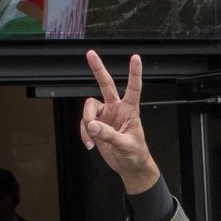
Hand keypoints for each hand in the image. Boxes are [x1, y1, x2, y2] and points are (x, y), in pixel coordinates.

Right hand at [81, 51, 159, 191]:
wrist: (129, 166)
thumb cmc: (135, 154)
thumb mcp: (125, 145)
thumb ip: (108, 135)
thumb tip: (92, 126)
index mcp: (130, 110)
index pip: (133, 88)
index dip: (134, 73)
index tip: (135, 57)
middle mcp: (116, 108)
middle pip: (106, 84)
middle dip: (97, 69)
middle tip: (90, 54)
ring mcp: (105, 116)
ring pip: (89, 108)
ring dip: (86, 122)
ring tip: (92, 138)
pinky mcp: (97, 125)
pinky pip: (85, 124)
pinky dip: (84, 133)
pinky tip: (90, 143)